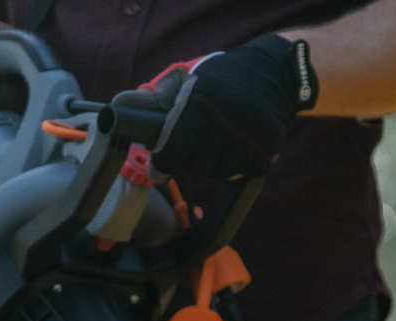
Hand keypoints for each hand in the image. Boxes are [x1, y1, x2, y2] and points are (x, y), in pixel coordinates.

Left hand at [113, 35, 317, 183]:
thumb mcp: (188, 78)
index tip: (156, 174)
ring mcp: (249, 133)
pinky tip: (235, 148)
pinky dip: (235, 167)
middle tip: (192, 149)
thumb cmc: (221, 79)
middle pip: (197, 165)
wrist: (273, 72)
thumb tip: (122, 108)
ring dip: (214, 166)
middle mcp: (224, 116)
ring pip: (220, 172)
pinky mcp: (268, 146)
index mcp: (199, 98)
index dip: (162, 166)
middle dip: (190, 161)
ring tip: (217, 145)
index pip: (174, 147)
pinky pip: (242, 172)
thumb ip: (157, 96)